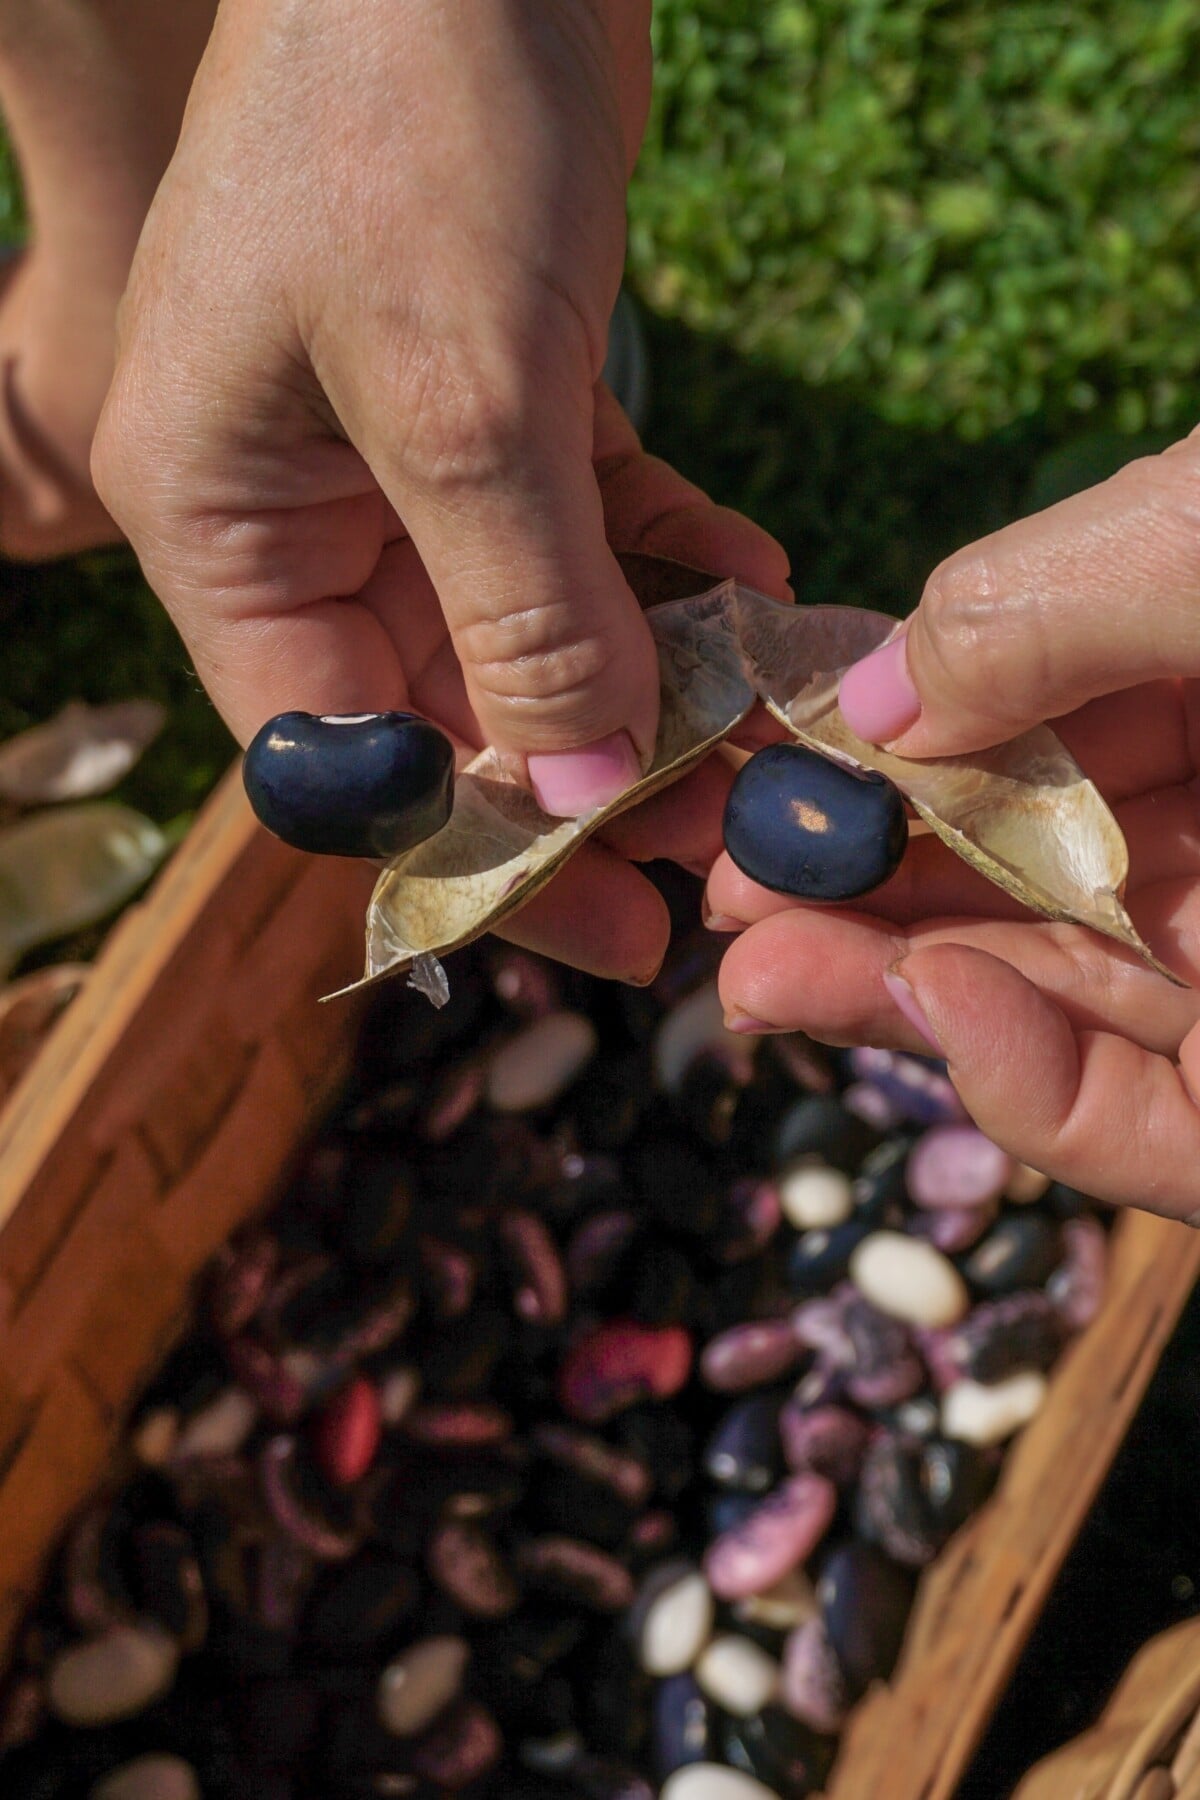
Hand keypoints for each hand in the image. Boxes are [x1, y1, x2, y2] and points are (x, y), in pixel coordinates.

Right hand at [92, 0, 787, 984]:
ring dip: (653, 678)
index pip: (339, 758)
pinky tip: (759, 590)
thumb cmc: (403, 120)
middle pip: (450, 708)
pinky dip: (672, 564)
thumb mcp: (456, 391)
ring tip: (767, 729)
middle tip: (729, 833)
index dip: (472, 854)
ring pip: (534, 627)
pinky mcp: (508, 401)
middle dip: (591, 773)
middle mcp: (307, 513)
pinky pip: (592, 528)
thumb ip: (517, 613)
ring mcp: (409, 460)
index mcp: (226, 526)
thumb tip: (573, 793)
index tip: (607, 921)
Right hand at [708, 429, 1199, 1218]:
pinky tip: (939, 1004)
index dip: (876, 771)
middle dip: (855, 897)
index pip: (1013, 748)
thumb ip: (1027, 607)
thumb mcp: (1199, 538)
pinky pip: (1140, 1128)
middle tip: (718, 900)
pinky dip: (1026, 1089)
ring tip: (751, 967)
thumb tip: (861, 716)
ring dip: (890, 992)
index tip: (754, 782)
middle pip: (1008, 893)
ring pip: (1047, 1009)